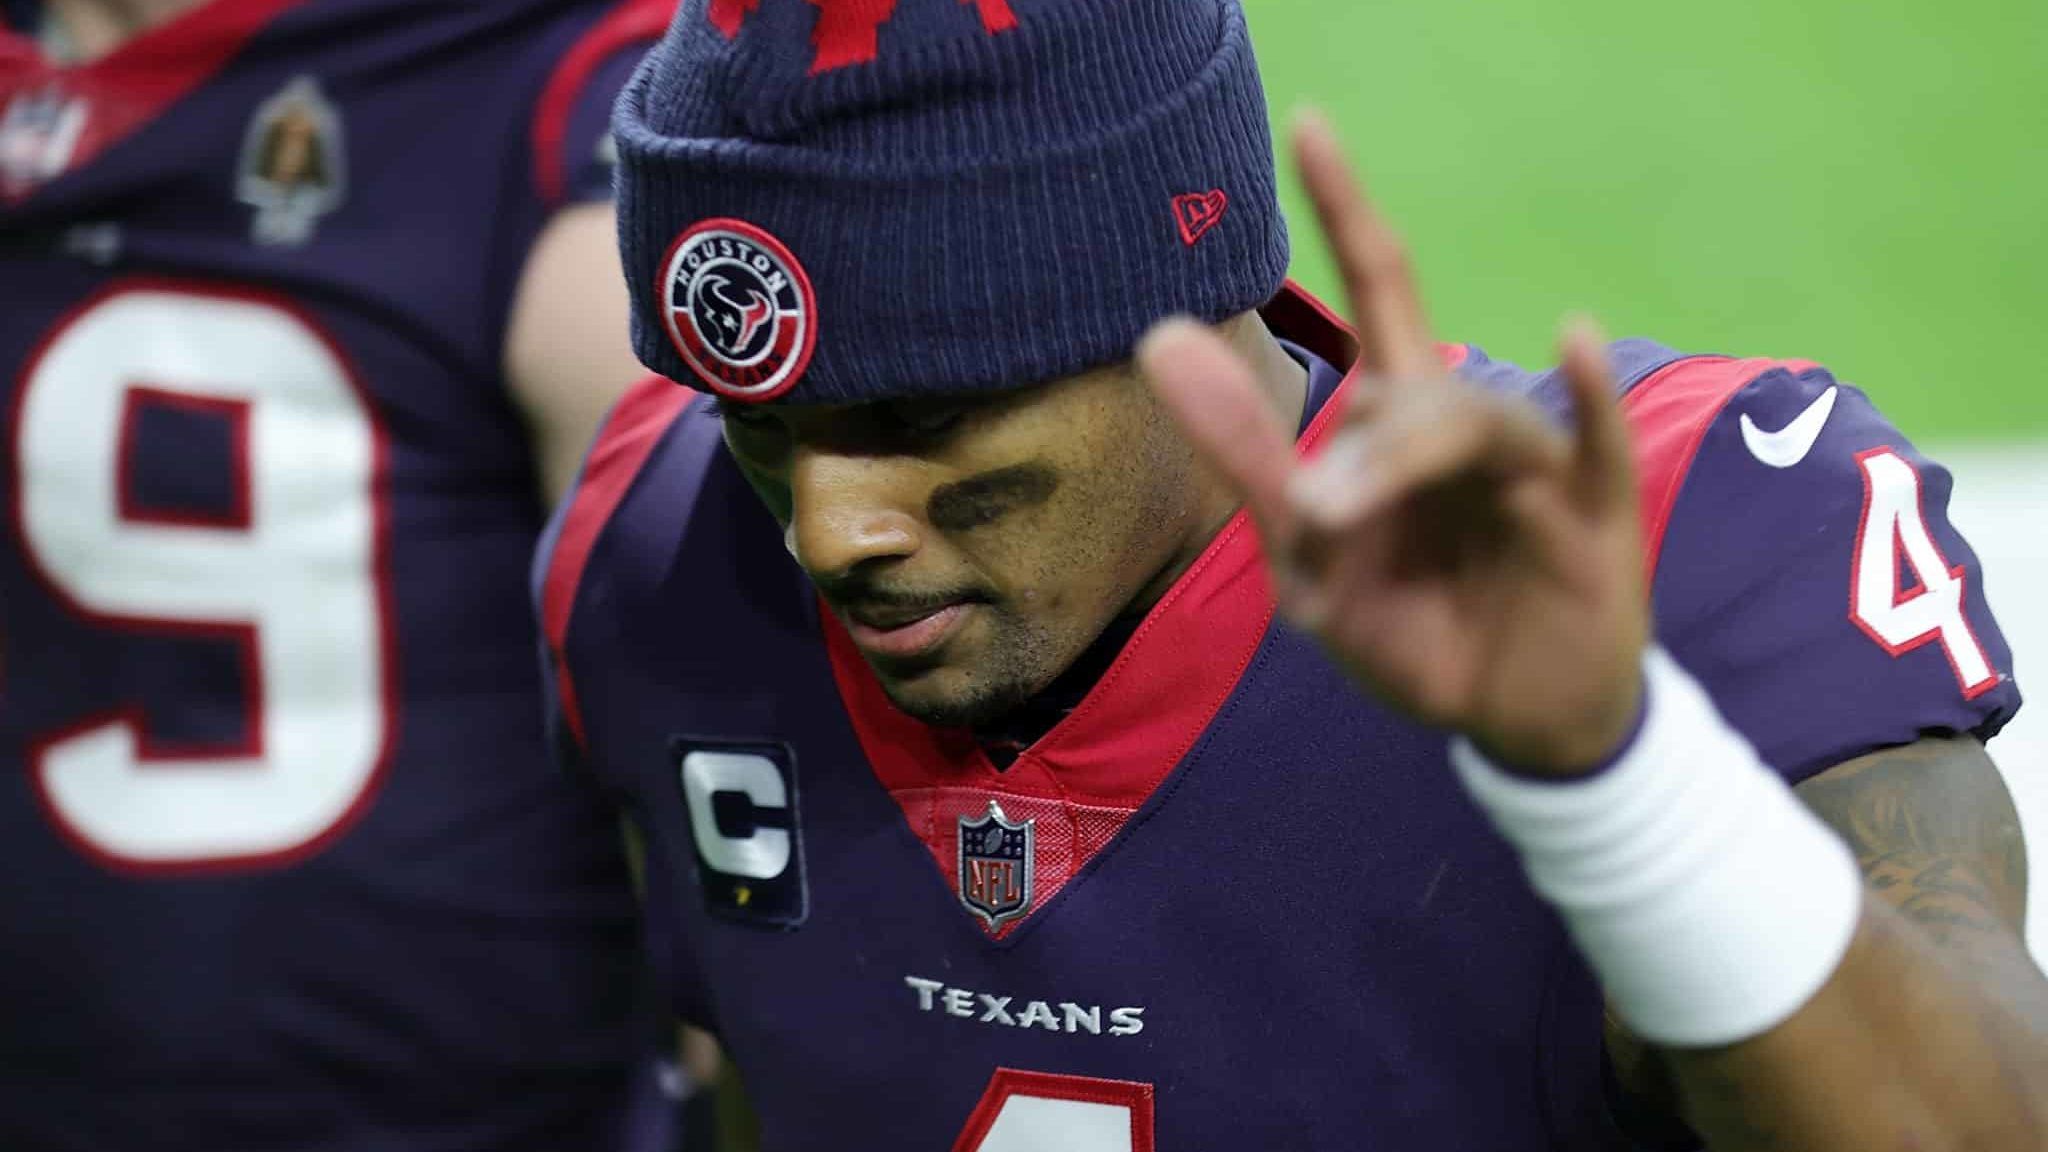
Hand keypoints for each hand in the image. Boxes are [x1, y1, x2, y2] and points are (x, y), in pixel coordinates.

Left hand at [1136, 112, 1647, 775]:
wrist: (1509, 723)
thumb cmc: (1413, 628)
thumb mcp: (1304, 559)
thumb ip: (1241, 451)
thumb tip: (1159, 335)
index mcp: (1403, 425)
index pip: (1380, 291)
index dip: (1346, 208)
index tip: (1308, 120)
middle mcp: (1470, 429)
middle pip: (1416, 384)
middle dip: (1360, 447)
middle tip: (1307, 512)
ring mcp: (1540, 469)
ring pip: (1477, 422)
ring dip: (1409, 457)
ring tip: (1334, 512)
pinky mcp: (1598, 524)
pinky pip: (1596, 449)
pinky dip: (1585, 398)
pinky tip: (1570, 340)